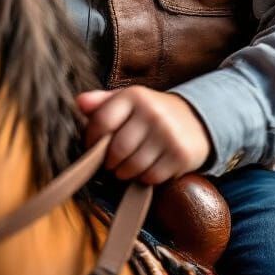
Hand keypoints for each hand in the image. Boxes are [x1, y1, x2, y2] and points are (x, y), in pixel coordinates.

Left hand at [76, 86, 213, 184]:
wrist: (195, 120)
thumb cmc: (151, 113)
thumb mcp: (128, 101)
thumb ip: (102, 102)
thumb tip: (79, 102)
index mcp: (134, 95)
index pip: (102, 121)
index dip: (92, 139)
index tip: (93, 146)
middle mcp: (152, 112)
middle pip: (116, 149)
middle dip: (109, 161)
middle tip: (112, 161)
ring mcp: (168, 134)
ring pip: (132, 166)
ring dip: (125, 172)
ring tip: (127, 165)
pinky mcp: (180, 155)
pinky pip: (151, 177)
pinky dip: (144, 178)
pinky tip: (147, 168)